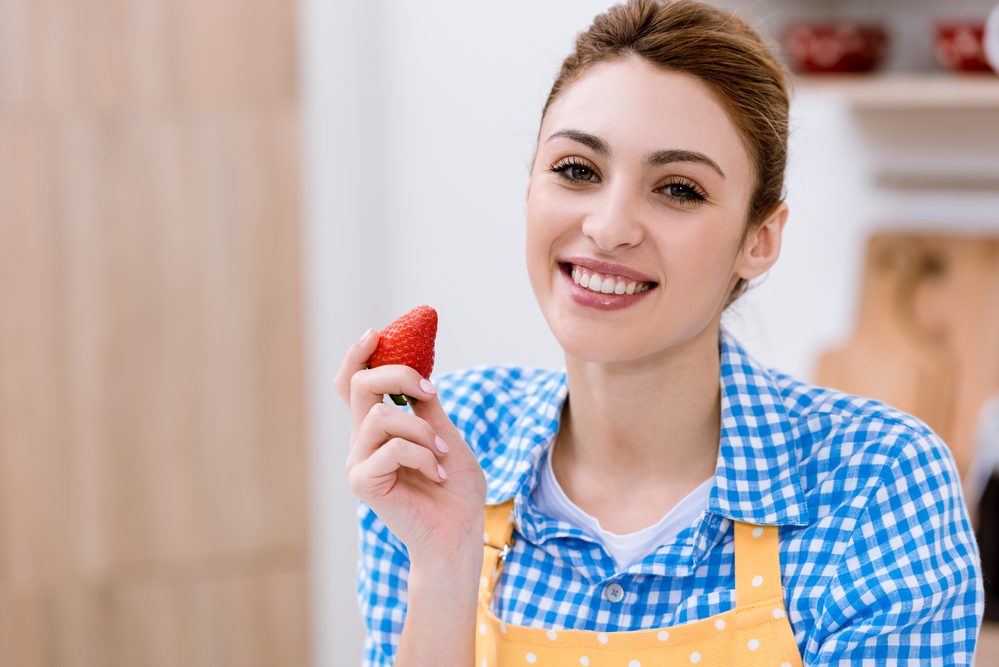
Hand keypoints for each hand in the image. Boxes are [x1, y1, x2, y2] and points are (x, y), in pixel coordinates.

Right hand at [335, 329, 486, 565]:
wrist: (457, 533)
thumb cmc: (455, 490)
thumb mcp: (446, 435)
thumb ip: (427, 408)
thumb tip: (418, 373)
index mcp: (379, 427)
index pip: (354, 383)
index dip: (358, 355)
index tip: (377, 334)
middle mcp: (362, 440)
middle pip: (358, 384)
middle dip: (397, 374)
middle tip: (430, 389)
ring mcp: (359, 461)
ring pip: (380, 415)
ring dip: (421, 430)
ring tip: (441, 454)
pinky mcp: (363, 482)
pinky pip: (390, 449)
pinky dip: (422, 456)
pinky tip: (436, 474)